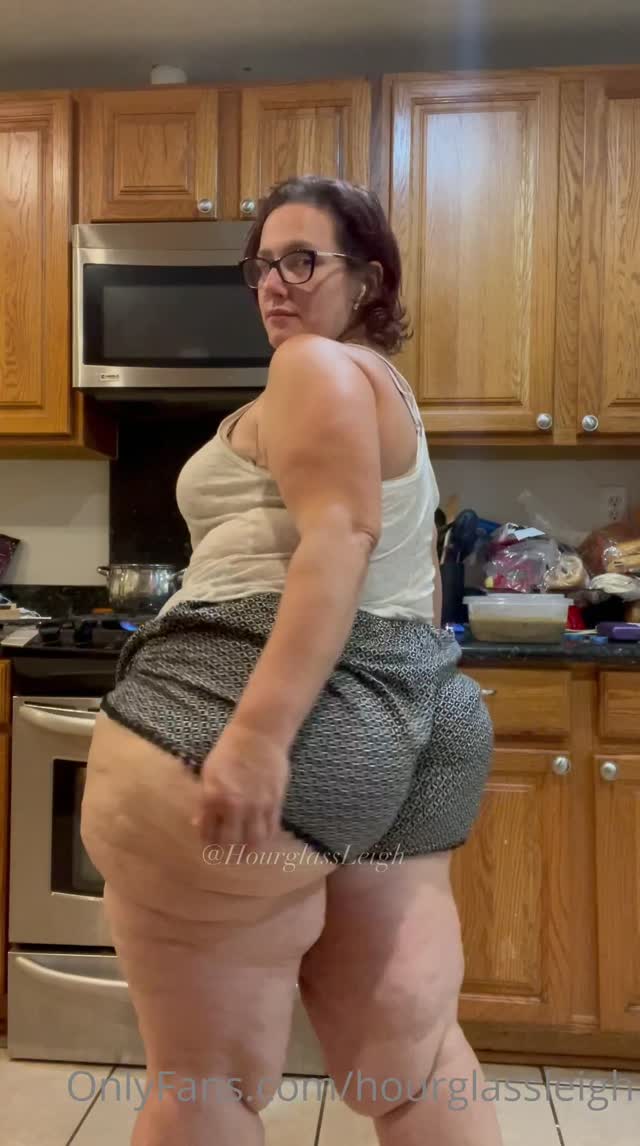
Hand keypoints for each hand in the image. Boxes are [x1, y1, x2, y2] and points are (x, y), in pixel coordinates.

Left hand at [192, 722, 289, 847]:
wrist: (258, 735)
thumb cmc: (228, 751)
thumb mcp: (208, 773)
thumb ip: (204, 801)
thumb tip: (198, 823)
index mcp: (214, 798)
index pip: (208, 832)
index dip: (208, 842)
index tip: (209, 845)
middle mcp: (236, 806)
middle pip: (231, 843)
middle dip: (226, 852)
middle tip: (226, 854)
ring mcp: (257, 806)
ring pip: (254, 841)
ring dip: (248, 850)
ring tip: (245, 853)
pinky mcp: (275, 803)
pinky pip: (271, 829)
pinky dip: (265, 838)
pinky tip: (260, 839)